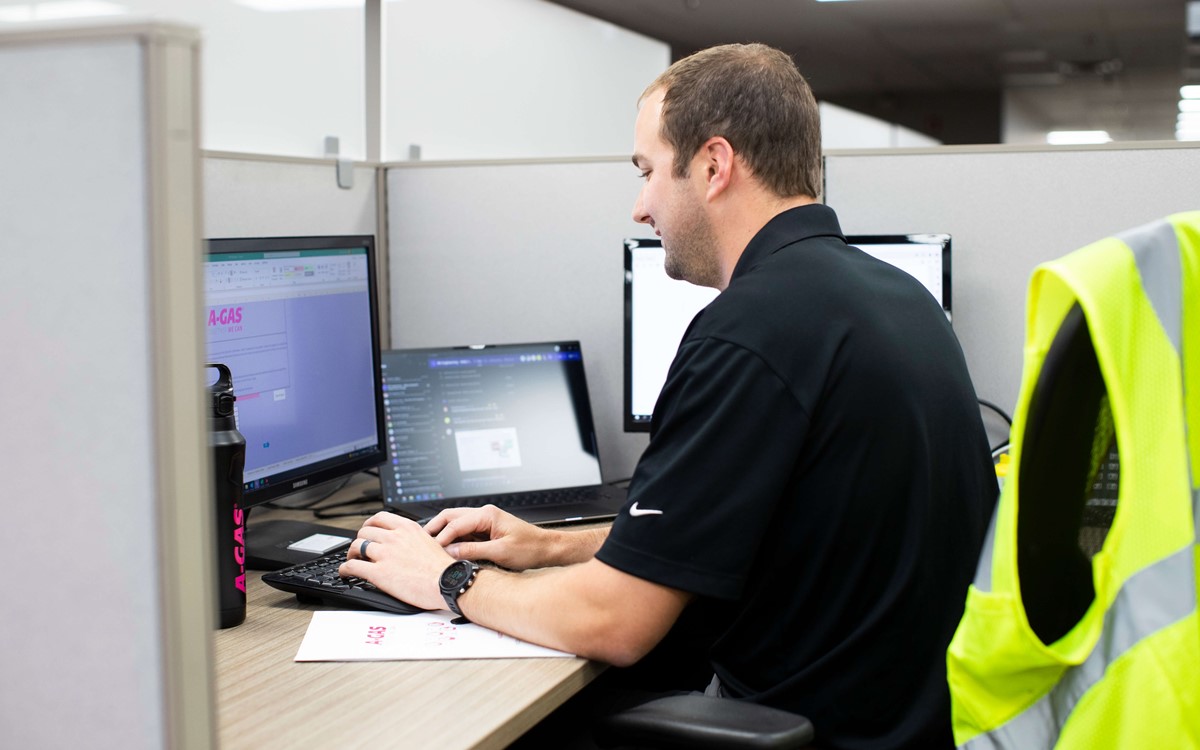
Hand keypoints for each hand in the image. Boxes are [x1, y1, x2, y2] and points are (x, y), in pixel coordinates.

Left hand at [339, 511, 452, 610]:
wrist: (448, 582)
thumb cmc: (444, 568)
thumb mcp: (430, 542)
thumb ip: (414, 539)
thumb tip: (406, 543)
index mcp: (407, 528)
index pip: (379, 518)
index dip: (369, 524)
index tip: (368, 530)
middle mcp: (394, 537)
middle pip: (365, 532)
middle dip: (360, 540)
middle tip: (360, 549)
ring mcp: (385, 554)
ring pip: (356, 547)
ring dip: (351, 554)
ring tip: (352, 561)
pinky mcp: (379, 572)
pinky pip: (353, 566)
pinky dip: (345, 569)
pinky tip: (346, 573)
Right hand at [424, 504, 554, 570]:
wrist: (546, 549)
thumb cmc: (530, 548)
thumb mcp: (500, 553)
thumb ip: (473, 551)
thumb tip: (451, 552)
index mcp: (487, 514)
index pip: (456, 523)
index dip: (441, 537)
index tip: (431, 550)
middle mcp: (484, 514)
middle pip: (450, 516)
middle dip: (435, 528)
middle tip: (421, 542)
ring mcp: (484, 521)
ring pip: (455, 523)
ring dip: (443, 533)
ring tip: (430, 546)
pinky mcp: (486, 530)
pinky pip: (464, 532)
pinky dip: (453, 539)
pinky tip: (447, 549)